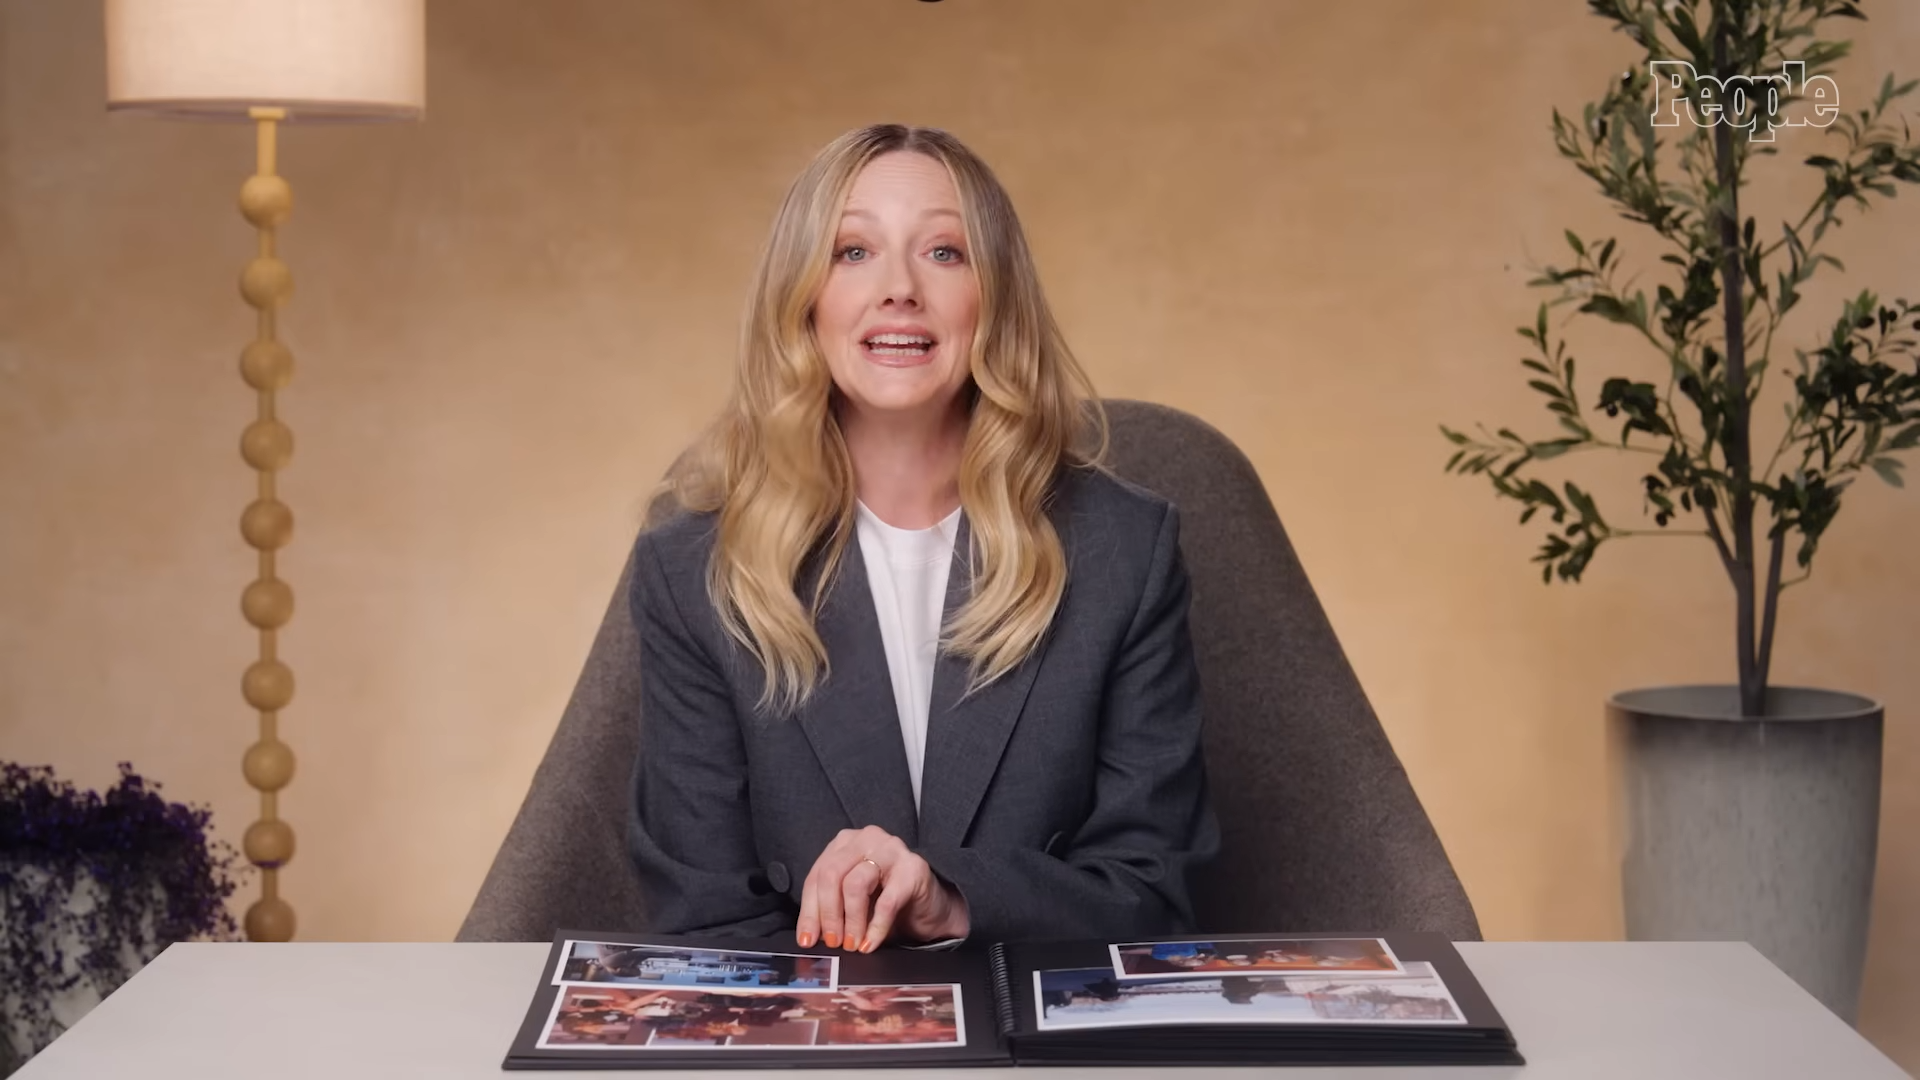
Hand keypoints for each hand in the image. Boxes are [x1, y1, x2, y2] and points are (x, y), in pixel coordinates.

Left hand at [795, 825, 968, 951]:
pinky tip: (870, 943)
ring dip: (851, 921)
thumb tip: (808, 936)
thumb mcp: (853, 901)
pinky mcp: (913, 868)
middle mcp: (866, 839)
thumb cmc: (888, 901)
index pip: (817, 875)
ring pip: (855, 884)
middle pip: (831, 875)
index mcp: (845, 843)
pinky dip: (875, 927)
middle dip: (828, 915)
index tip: (807, 940)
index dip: (809, 911)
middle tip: (833, 942)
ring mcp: (891, 850)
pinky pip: (887, 901)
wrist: (931, 906)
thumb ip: (831, 909)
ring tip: (852, 944)